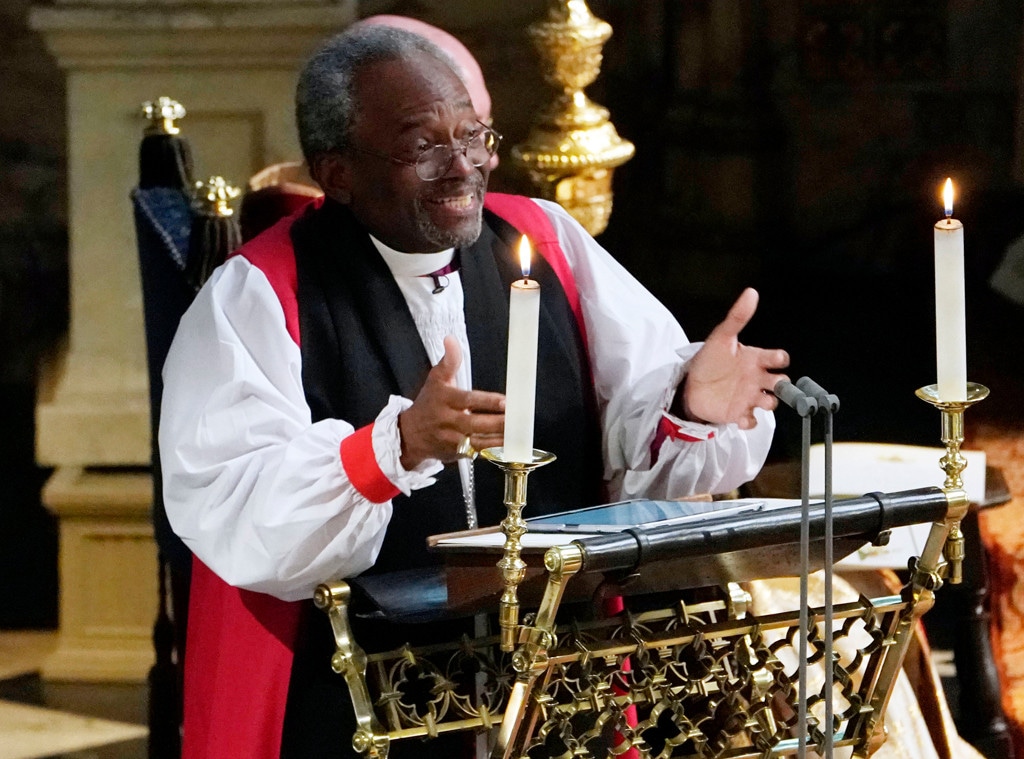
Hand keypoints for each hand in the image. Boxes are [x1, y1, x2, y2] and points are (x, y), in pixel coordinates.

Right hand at [398, 336, 504, 467]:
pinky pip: (478, 453)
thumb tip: (451, 340)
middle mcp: (448, 421)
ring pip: (479, 441)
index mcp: (444, 400)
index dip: (487, 402)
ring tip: (518, 432)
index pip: (468, 400)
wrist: (410, 435)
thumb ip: (449, 361)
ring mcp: (452, 440)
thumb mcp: (436, 380)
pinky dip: (493, 450)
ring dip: (499, 438)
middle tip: (517, 419)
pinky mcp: (457, 454)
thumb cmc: (428, 404)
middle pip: (475, 423)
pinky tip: (509, 445)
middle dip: (497, 422)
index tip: (505, 401)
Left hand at [680, 288, 789, 429]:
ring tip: (756, 399)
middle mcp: (756, 378)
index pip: (779, 358)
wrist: (689, 385)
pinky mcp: (738, 413)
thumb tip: (751, 293)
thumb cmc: (708, 360)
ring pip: (770, 403)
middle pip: (782, 383)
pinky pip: (752, 421)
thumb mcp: (721, 336)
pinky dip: (750, 421)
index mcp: (755, 359)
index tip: (773, 359)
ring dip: (767, 402)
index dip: (779, 359)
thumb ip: (737, 316)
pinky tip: (740, 416)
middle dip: (782, 385)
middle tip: (772, 384)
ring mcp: (749, 396)